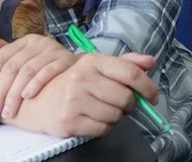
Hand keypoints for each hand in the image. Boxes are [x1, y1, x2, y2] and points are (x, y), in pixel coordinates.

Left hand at [0, 35, 76, 122]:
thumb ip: (1, 53)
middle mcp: (38, 42)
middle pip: (12, 67)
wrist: (74, 70)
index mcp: (24, 41)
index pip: (0, 58)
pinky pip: (48, 71)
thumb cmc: (43, 67)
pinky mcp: (66, 59)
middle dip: (0, 93)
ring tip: (8, 112)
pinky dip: (35, 84)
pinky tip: (27, 97)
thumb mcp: (22, 59)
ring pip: (27, 71)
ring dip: (15, 94)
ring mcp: (53, 49)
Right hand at [1, 52, 157, 139]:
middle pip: (125, 98)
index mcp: (93, 61)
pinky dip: (105, 128)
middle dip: (130, 105)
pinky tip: (96, 119)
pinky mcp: (69, 122)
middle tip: (124, 105)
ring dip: (117, 117)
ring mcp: (74, 101)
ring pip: (115, 116)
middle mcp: (83, 78)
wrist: (38, 100)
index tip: (153, 96)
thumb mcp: (97, 66)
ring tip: (105, 110)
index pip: (130, 73)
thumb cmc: (73, 81)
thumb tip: (151, 62)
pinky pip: (102, 129)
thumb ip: (126, 63)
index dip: (147, 86)